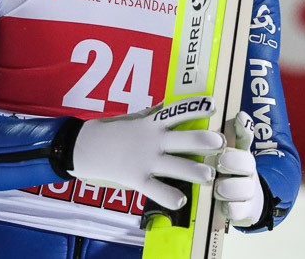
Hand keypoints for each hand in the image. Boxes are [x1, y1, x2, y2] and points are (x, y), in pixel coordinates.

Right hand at [68, 96, 223, 209]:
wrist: (84, 147)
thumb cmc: (112, 131)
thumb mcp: (134, 119)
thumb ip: (154, 114)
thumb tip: (171, 104)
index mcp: (151, 123)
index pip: (177, 111)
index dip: (196, 107)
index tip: (214, 104)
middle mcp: (151, 140)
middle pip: (184, 139)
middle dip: (205, 141)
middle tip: (221, 143)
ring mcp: (145, 160)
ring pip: (177, 166)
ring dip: (196, 171)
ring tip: (209, 175)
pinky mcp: (136, 178)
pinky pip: (156, 190)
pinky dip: (170, 197)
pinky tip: (181, 200)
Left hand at [214, 111, 265, 226]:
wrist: (239, 202)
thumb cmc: (221, 171)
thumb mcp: (216, 153)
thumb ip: (217, 136)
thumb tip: (222, 115)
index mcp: (239, 150)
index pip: (245, 134)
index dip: (244, 125)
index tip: (239, 117)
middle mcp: (247, 168)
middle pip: (247, 161)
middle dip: (234, 160)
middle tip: (220, 161)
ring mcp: (247, 189)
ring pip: (245, 187)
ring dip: (230, 187)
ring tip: (218, 188)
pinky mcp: (244, 210)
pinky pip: (239, 210)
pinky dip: (231, 208)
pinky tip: (223, 206)